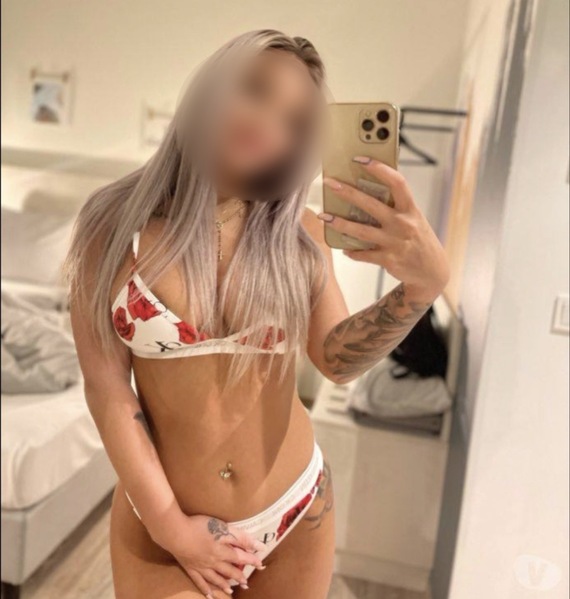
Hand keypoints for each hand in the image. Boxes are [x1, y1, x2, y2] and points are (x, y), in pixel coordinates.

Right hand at [154, 512, 264, 596]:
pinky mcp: (190, 568)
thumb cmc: (200, 527)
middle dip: (239, 576)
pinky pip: (199, 582)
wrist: (177, 533)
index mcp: (223, 551)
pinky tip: (210, 595)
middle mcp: (214, 562)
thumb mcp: (223, 528)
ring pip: (216, 578)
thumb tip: (257, 546)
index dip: (251, 560)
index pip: (241, 557)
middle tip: (247, 583)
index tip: (261, 564)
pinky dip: (206, 589)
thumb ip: (240, 537)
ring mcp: (201, 567)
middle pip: (229, 570)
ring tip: (232, 590)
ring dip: (225, 585)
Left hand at [319, 157, 449, 300]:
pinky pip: (364, 254)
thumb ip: (396, 208)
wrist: (433, 273)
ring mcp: (395, 243)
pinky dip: (352, 252)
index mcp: (410, 209)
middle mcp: (403, 224)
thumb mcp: (414, 219)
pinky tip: (344, 248)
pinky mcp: (389, 260)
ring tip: (324, 216)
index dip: (379, 169)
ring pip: (361, 231)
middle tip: (329, 182)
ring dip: (340, 223)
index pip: (397, 183)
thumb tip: (366, 193)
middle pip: (371, 204)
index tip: (360, 159)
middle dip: (348, 192)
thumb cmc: (418, 240)